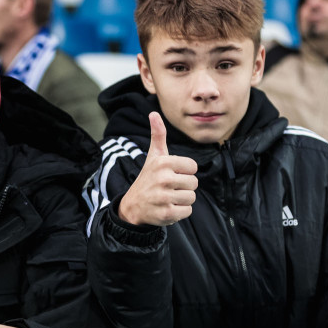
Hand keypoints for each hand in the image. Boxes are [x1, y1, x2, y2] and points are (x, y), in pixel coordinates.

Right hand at [117, 112, 197, 226]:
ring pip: (192, 197)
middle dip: (184, 187)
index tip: (172, 174)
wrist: (133, 205)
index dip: (185, 172)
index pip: (193, 167)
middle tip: (169, 188)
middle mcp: (163, 179)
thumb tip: (154, 113)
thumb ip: (158, 135)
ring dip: (182, 200)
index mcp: (163, 162)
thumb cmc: (148, 178)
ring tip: (168, 197)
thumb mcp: (153, 156)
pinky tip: (168, 208)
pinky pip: (187, 211)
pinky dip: (180, 212)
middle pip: (194, 183)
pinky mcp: (166, 213)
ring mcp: (164, 197)